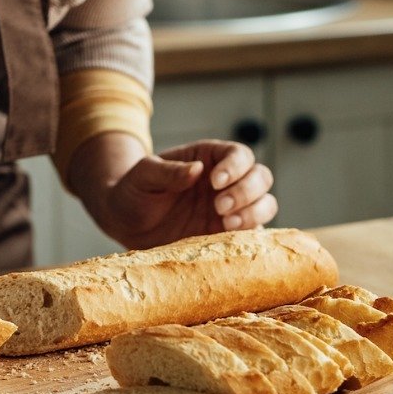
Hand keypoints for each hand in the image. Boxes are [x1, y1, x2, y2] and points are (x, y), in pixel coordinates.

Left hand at [96, 139, 276, 250]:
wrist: (126, 223)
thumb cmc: (134, 190)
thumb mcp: (143, 175)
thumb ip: (168, 170)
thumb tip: (197, 169)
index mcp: (209, 159)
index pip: (239, 154)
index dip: (236, 166)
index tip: (215, 182)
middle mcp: (227, 182)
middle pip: (261, 177)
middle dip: (247, 191)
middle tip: (219, 207)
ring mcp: (230, 209)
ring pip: (266, 204)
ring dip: (255, 212)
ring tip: (226, 224)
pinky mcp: (228, 235)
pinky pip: (255, 233)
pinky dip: (252, 235)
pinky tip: (230, 239)